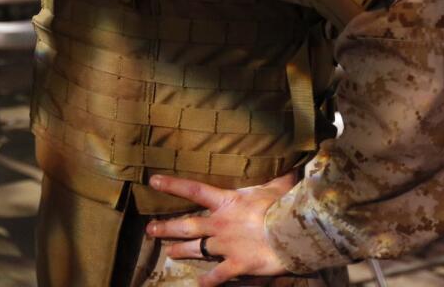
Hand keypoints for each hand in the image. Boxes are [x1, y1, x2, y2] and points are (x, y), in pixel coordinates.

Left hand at [145, 172, 296, 286]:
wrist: (293, 233)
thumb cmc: (284, 206)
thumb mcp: (278, 188)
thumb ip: (280, 179)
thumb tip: (293, 168)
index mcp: (227, 202)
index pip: (193, 190)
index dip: (172, 185)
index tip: (153, 181)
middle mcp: (220, 224)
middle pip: (187, 225)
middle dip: (166, 227)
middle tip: (150, 229)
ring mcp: (225, 245)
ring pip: (195, 249)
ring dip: (180, 251)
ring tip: (168, 253)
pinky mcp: (236, 264)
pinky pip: (218, 275)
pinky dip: (209, 281)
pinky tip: (200, 284)